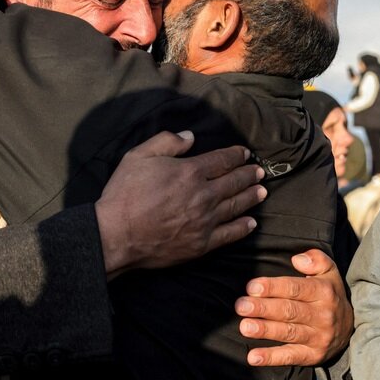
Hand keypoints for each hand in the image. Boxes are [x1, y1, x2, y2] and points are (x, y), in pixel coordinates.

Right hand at [95, 130, 265, 277]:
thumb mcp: (138, 156)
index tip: (245, 154)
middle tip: (259, 171)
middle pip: (234, 182)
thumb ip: (166, 141)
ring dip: (251, 197)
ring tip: (262, 191)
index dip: (236, 155)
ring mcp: (205, 221)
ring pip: (236, 206)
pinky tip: (251, 223)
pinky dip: (243, 227)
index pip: (222, 160)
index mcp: (190, 171)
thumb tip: (190, 136)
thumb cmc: (124, 194)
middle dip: (249, 174)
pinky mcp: (202, 244)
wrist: (117, 234)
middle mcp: (203, 195)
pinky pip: (229, 234)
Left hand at [235, 249, 351, 365]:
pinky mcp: (313, 356)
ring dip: (265, 330)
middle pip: (289, 311)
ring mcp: (318, 337)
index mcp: (324, 292)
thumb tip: (297, 259)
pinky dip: (271, 358)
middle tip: (241, 306)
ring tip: (245, 327)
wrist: (351, 329)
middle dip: (263, 308)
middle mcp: (323, 315)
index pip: (295, 288)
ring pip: (288, 333)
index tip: (252, 287)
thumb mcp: (328, 272)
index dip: (272, 287)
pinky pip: (291, 357)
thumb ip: (315, 259)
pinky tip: (253, 357)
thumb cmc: (329, 294)